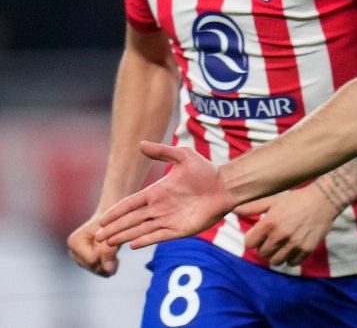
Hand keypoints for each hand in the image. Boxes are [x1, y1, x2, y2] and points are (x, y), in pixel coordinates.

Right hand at [67, 215, 120, 276]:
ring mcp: (79, 259)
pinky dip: (111, 267)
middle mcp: (73, 252)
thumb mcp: (112, 234)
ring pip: (98, 271)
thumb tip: (110, 273)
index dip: (105, 253)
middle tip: (116, 249)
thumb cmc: (112, 224)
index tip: (112, 242)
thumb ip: (108, 252)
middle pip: (94, 266)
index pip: (92, 259)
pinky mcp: (87, 264)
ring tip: (116, 252)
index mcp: (74, 241)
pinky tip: (115, 258)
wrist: (112, 221)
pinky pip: (102, 272)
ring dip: (110, 264)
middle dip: (107, 260)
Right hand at [96, 141, 233, 248]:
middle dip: (114, 228)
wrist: (226, 185)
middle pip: (131, 220)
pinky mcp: (180, 229)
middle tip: (97, 237)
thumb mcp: (183, 156)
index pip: (130, 204)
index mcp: (157, 192)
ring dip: (125, 236)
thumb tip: (141, 143)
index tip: (101, 220)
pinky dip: (146, 240)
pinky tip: (133, 244)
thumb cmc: (206, 171)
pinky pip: (159, 236)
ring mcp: (169, 219)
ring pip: (141, 229)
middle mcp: (159, 208)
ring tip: (108, 243)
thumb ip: (163, 152)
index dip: (116, 212)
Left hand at [235, 187, 340, 266]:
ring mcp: (294, 244)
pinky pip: (292, 263)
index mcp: (269, 223)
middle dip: (265, 248)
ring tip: (282, 246)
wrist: (324, 200)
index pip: (249, 243)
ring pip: (276, 261)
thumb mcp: (273, 200)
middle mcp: (280, 235)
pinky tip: (293, 249)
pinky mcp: (307, 249)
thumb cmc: (296, 199)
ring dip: (277, 255)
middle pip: (263, 254)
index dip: (253, 240)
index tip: (259, 237)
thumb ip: (253, 207)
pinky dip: (291, 258)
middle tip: (272, 240)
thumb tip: (234, 210)